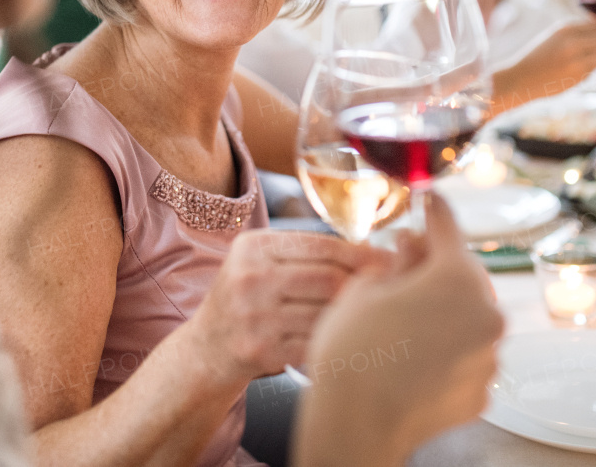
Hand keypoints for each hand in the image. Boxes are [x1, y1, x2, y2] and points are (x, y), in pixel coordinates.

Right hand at [187, 231, 392, 385]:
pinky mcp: (259, 351)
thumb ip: (304, 252)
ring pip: (325, 314)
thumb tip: (372, 249)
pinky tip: (345, 341)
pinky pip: (314, 344)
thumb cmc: (246, 300)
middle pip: (329, 279)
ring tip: (370, 317)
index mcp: (253, 246)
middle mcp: (250, 277)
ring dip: (352, 318)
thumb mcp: (260, 262)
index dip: (363, 254)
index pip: (322, 245)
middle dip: (364, 286)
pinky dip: (334, 343)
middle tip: (390, 291)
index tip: (390, 261)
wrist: (205, 349)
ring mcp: (253, 316)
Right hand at [294, 194, 504, 466]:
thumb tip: (412, 248)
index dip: (433, 209)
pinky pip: (466, 354)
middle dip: (436, 266)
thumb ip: (399, 259)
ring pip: (467, 316)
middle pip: (464, 275)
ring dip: (442, 309)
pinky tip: (411, 351)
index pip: (448, 228)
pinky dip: (446, 347)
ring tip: (401, 317)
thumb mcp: (366, 288)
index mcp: (458, 278)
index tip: (430, 199)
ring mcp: (487, 357)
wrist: (354, 425)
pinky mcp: (480, 391)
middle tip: (403, 264)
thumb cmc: (353, 353)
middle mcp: (485, 315)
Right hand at [492, 20, 595, 110]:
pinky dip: (591, 67)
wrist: (520, 79)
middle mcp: (573, 43)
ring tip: (587, 57)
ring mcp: (577, 61)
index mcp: (566, 29)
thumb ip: (577, 32)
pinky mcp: (579, 77)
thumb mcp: (554, 37)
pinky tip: (576, 68)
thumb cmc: (537, 58)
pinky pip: (594, 69)